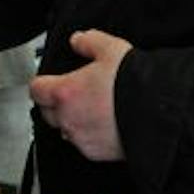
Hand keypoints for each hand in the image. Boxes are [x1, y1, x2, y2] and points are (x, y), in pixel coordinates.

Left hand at [31, 28, 132, 161]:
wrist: (157, 113)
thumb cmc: (133, 84)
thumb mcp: (112, 49)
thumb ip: (90, 42)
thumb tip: (79, 40)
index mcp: (65, 92)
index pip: (36, 89)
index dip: (43, 83)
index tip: (49, 81)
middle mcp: (67, 119)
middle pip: (48, 112)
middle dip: (57, 103)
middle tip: (76, 94)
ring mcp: (81, 138)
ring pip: (66, 130)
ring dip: (74, 121)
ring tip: (95, 110)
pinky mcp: (96, 153)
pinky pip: (85, 144)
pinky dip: (91, 135)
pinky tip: (107, 125)